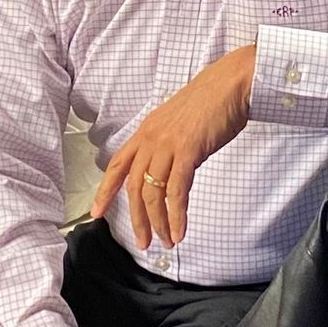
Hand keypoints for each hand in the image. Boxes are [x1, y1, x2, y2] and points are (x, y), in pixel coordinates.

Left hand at [91, 44, 255, 249]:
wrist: (230, 83)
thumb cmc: (210, 101)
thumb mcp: (178, 122)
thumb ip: (168, 144)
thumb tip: (169, 167)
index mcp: (146, 130)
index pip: (117, 164)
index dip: (106, 190)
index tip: (97, 211)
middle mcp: (151, 138)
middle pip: (133, 186)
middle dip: (136, 219)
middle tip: (142, 242)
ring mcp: (167, 144)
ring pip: (152, 192)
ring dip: (158, 222)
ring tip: (167, 241)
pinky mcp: (187, 150)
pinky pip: (176, 190)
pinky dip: (176, 215)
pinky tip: (179, 230)